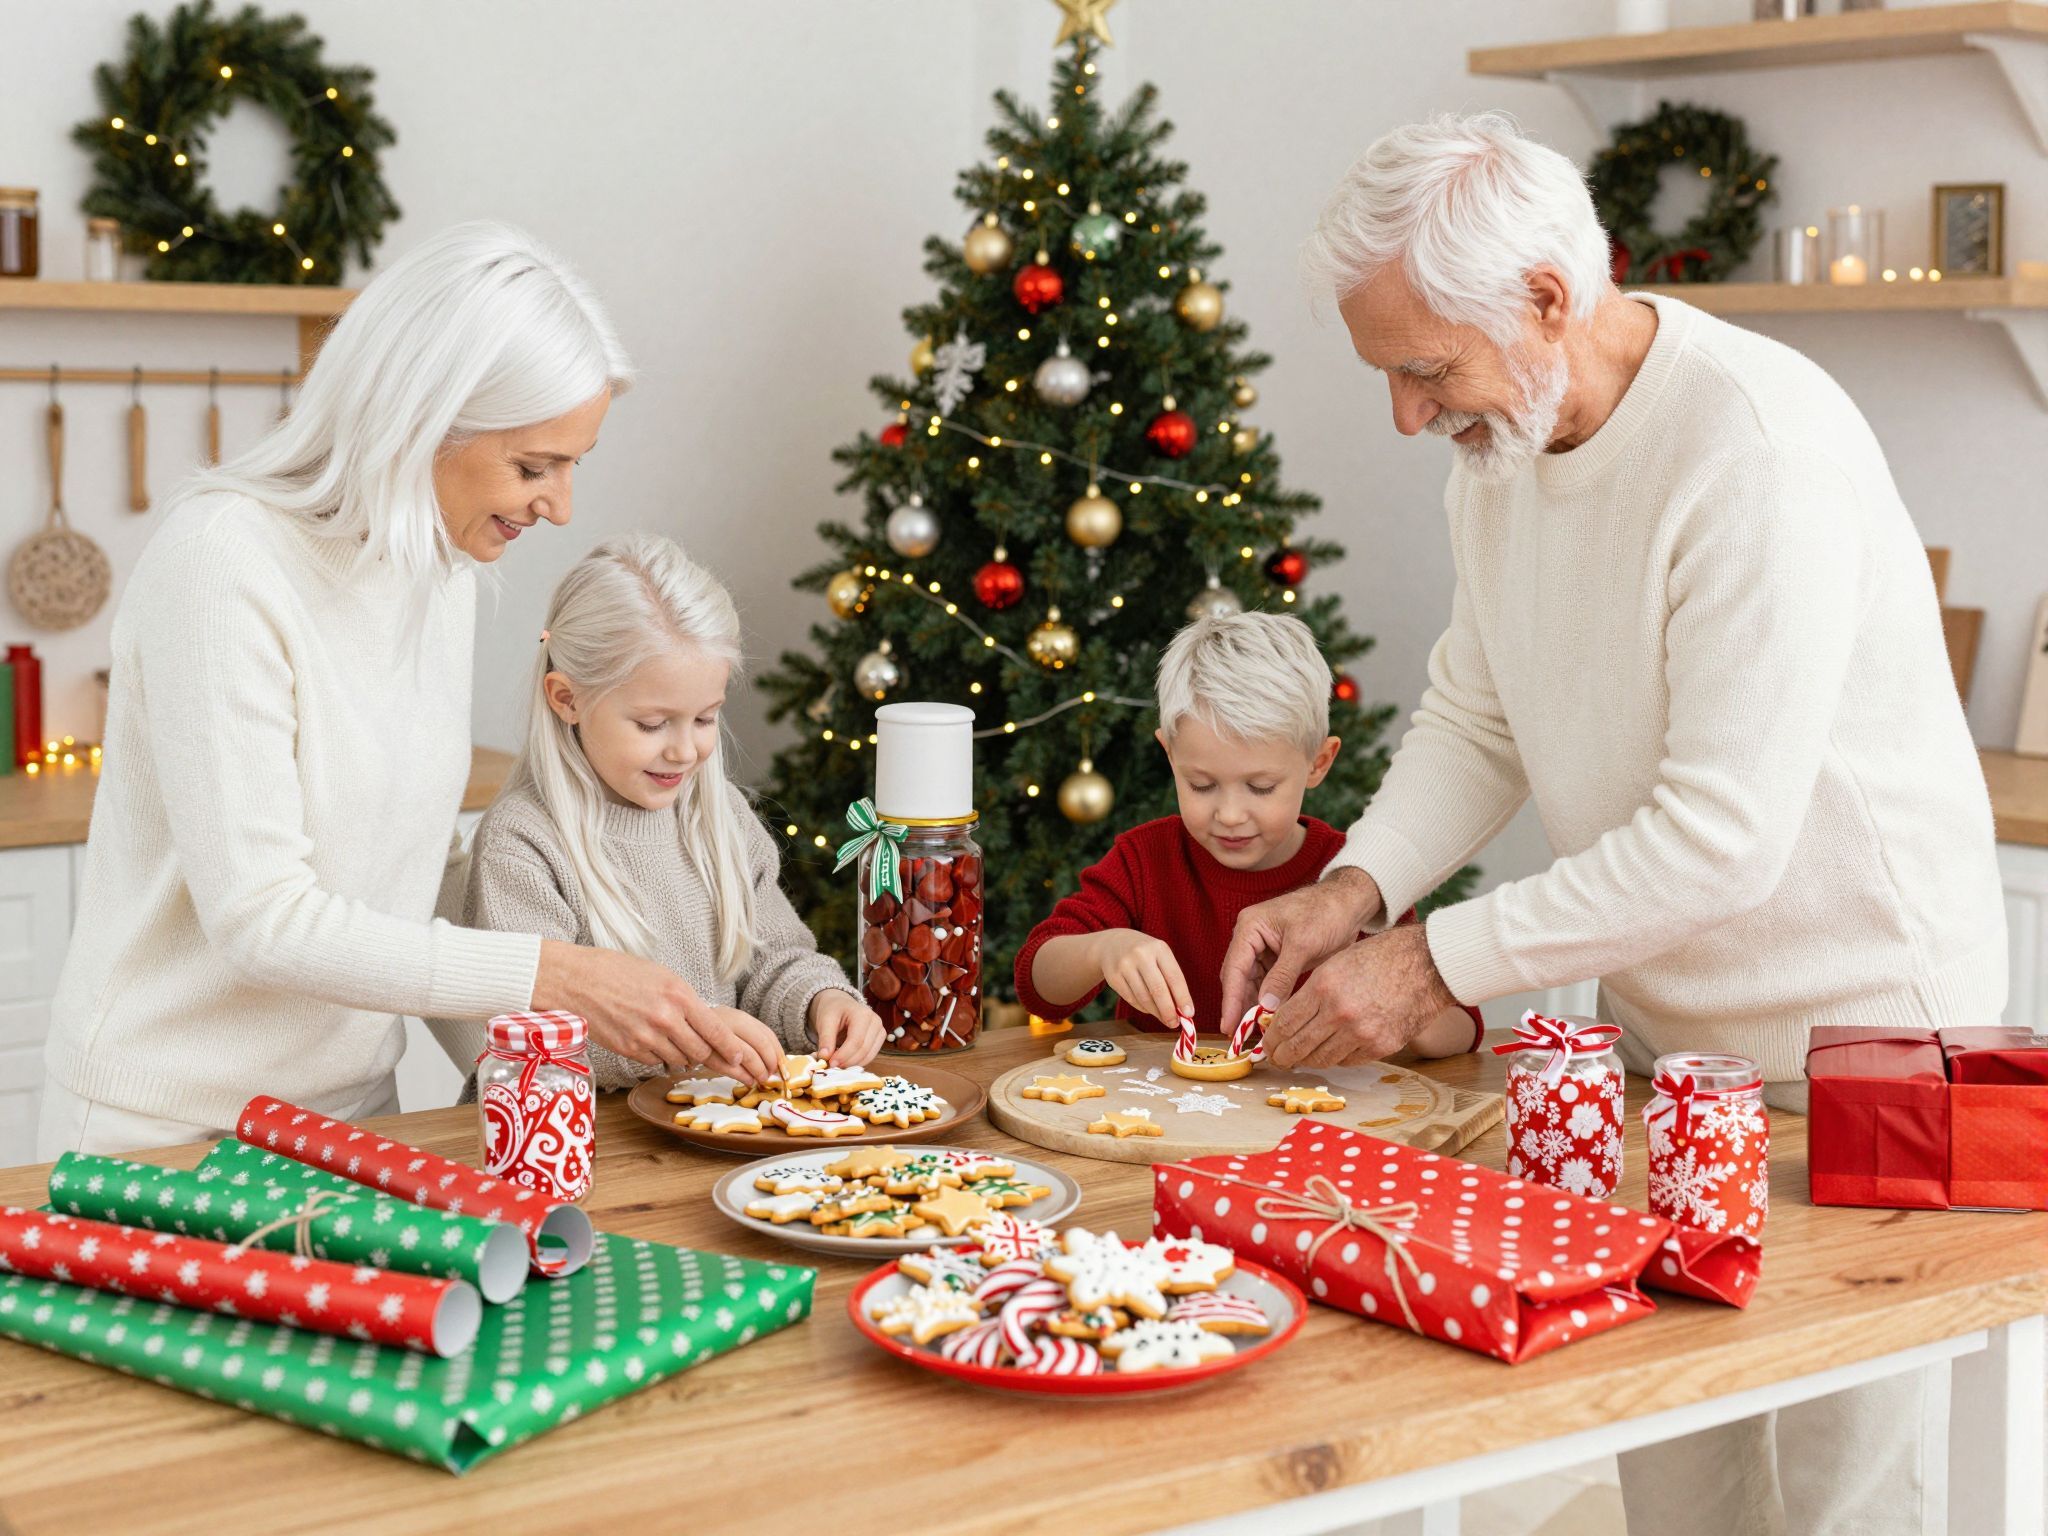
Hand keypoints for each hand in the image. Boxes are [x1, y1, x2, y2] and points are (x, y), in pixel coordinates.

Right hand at [533, 940, 776, 1082]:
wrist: (576, 980)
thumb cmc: (617, 972)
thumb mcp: (661, 977)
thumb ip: (684, 1001)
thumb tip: (703, 1022)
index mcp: (679, 995)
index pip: (717, 1030)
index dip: (732, 1049)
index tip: (740, 1058)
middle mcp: (667, 1018)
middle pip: (701, 1051)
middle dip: (706, 1053)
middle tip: (705, 1051)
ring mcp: (647, 1037)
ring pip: (679, 1059)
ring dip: (681, 1054)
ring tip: (671, 1039)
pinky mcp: (629, 1049)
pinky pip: (656, 1061)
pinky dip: (658, 1056)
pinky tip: (648, 1040)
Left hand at [810, 989, 885, 1066]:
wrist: (840, 1005)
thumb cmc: (833, 1011)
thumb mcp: (825, 1021)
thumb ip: (825, 1039)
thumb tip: (825, 1057)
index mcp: (863, 1014)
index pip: (856, 1040)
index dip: (844, 1055)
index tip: (830, 1064)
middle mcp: (876, 1021)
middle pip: (864, 1049)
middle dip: (847, 1061)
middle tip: (832, 1066)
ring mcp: (880, 1030)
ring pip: (869, 1055)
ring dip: (852, 1064)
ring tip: (837, 1064)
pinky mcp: (879, 1039)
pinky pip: (870, 1056)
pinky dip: (857, 1062)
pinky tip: (845, 1061)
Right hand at [1091, 929, 1193, 1025]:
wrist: (1113, 944)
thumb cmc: (1145, 954)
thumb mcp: (1160, 956)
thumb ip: (1171, 979)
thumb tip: (1182, 1010)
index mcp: (1159, 948)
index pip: (1174, 977)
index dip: (1183, 997)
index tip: (1189, 1014)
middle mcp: (1141, 955)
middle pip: (1158, 990)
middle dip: (1168, 1011)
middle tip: (1174, 1024)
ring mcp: (1125, 965)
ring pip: (1143, 998)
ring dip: (1156, 1012)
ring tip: (1163, 1018)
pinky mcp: (1113, 977)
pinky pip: (1131, 999)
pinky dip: (1142, 1008)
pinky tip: (1148, 1008)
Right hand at [1217, 866, 1384, 1029]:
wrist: (1349, 903)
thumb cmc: (1326, 913)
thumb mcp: (1303, 945)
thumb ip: (1282, 976)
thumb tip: (1265, 1008)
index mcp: (1249, 927)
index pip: (1234, 968)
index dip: (1231, 1000)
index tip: (1230, 1026)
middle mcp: (1251, 937)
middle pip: (1238, 978)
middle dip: (1239, 1006)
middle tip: (1239, 1037)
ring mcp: (1263, 948)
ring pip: (1251, 984)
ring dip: (1253, 1006)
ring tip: (1254, 1033)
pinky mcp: (1277, 958)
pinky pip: (1266, 983)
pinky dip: (1267, 1000)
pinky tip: (1269, 1019)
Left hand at [1263, 923, 1455, 1069]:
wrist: (1427, 966)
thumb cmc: (1380, 958)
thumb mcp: (1335, 964)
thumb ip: (1309, 992)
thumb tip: (1284, 1019)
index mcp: (1324, 987)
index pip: (1285, 1023)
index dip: (1271, 1038)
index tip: (1267, 1043)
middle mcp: (1339, 1013)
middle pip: (1298, 1046)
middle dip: (1282, 1056)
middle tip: (1276, 1058)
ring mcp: (1361, 1033)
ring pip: (1321, 1059)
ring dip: (1306, 1061)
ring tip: (1299, 1058)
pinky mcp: (1380, 1046)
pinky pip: (1347, 1061)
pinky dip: (1335, 1058)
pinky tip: (1329, 1051)